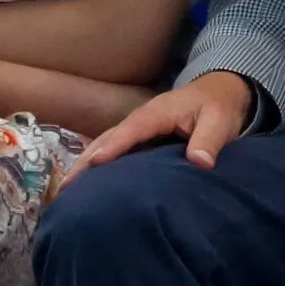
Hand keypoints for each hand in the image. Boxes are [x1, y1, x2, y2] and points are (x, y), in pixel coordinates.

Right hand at [64, 70, 253, 184]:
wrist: (217, 94)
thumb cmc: (218, 107)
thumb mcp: (220, 120)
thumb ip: (210, 140)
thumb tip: (200, 162)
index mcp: (156, 113)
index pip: (131, 130)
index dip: (113, 146)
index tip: (96, 163)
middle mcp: (137, 120)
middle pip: (105, 140)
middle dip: (84, 162)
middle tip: (64, 188)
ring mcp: (132, 130)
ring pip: (101, 147)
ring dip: (82, 167)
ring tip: (63, 191)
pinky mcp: (131, 140)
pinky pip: (107, 151)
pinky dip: (91, 167)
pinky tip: (81, 186)